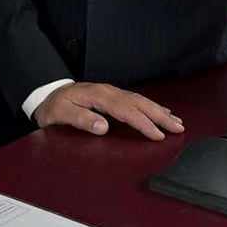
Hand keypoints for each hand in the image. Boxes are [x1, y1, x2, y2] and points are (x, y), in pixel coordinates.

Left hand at [35, 81, 184, 140]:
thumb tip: (103, 127)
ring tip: (175, 121)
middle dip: (160, 116)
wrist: (47, 95)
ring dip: (159, 110)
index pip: (126, 111)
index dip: (143, 123)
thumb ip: (82, 119)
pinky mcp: (112, 95)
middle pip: (139, 103)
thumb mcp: (61, 115)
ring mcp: (112, 92)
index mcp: (98, 97)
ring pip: (140, 100)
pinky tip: (160, 111)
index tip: (157, 134)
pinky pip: (136, 100)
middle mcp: (109, 92)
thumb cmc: (54, 107)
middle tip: (178, 127)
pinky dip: (150, 106)